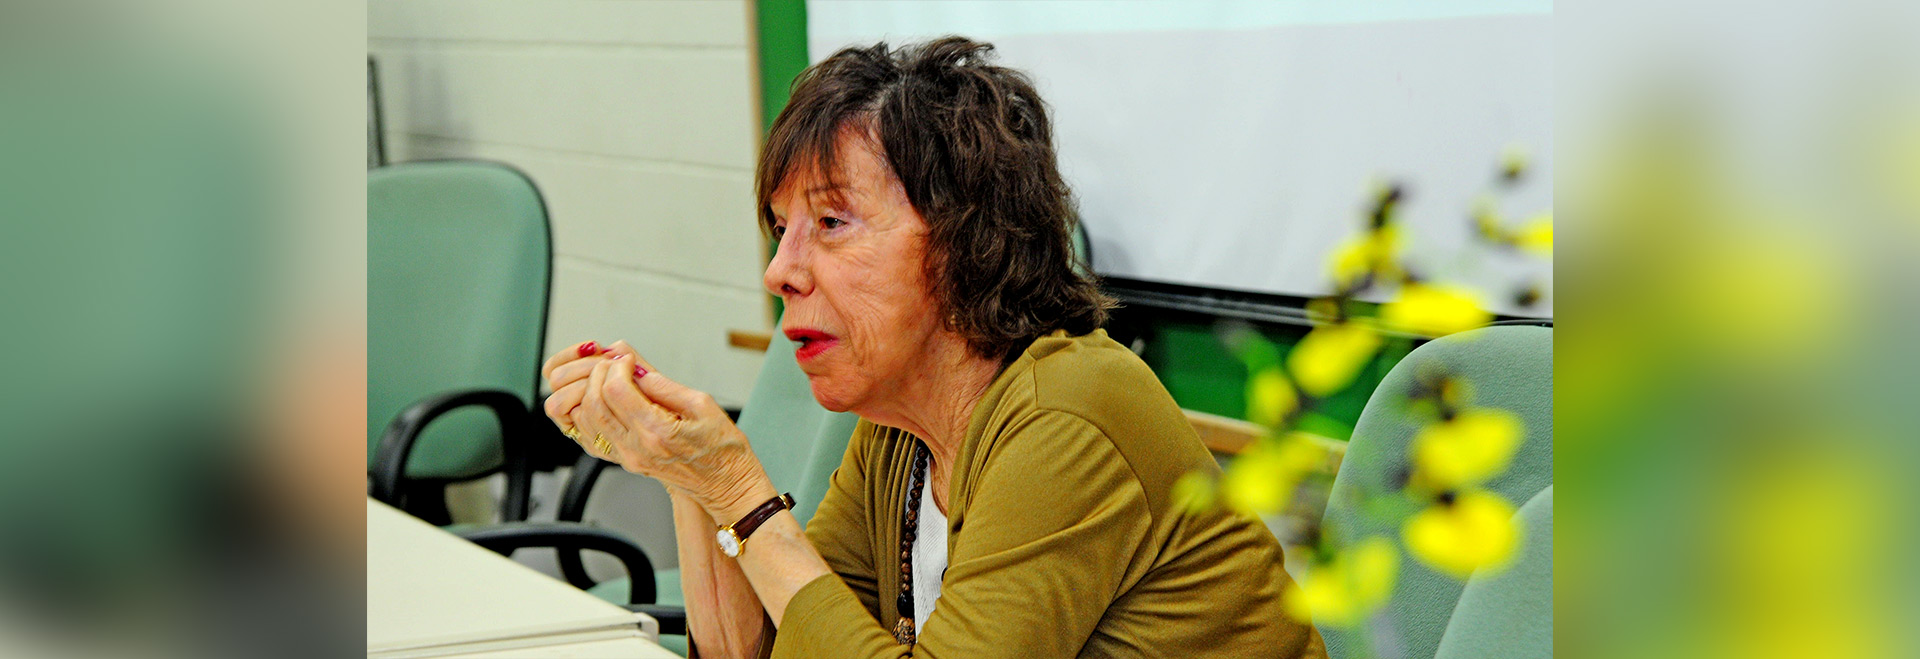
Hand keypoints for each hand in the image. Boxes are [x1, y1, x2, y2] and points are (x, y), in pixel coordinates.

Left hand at [544, 341, 770, 519]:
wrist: (724, 484)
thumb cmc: (722, 448)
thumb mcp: (702, 405)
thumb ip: (665, 386)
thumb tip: (637, 369)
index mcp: (657, 431)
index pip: (615, 390)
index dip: (617, 366)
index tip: (630, 361)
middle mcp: (636, 448)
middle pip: (594, 403)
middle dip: (599, 375)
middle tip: (616, 365)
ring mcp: (627, 458)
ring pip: (587, 419)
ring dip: (591, 392)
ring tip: (611, 379)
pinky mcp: (624, 461)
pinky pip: (592, 435)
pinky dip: (591, 412)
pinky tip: (606, 399)